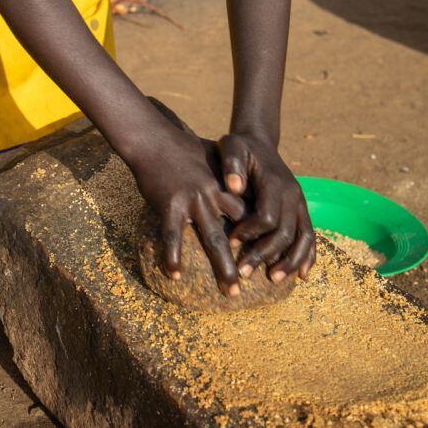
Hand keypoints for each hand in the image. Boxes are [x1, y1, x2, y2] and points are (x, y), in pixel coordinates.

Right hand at [128, 116, 247, 295]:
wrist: (153, 139)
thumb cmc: (183, 147)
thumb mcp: (215, 155)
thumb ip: (230, 173)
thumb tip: (241, 185)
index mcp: (228, 183)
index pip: (254, 212)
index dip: (265, 234)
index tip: (274, 254)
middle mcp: (216, 193)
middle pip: (241, 229)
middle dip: (253, 254)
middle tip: (262, 279)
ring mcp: (194, 199)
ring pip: (214, 239)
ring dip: (224, 266)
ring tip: (230, 289)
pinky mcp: (170, 204)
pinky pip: (173, 236)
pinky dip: (173, 256)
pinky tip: (174, 273)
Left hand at [217, 132, 315, 281]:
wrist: (258, 141)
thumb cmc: (240, 146)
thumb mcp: (232, 146)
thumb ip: (232, 164)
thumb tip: (234, 186)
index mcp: (276, 182)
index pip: (268, 216)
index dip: (250, 233)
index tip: (231, 243)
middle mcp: (293, 194)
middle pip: (285, 233)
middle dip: (265, 254)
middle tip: (243, 272)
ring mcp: (300, 202)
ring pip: (302, 238)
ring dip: (289, 261)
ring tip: (273, 279)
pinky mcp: (301, 209)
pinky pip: (310, 235)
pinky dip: (308, 255)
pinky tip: (300, 274)